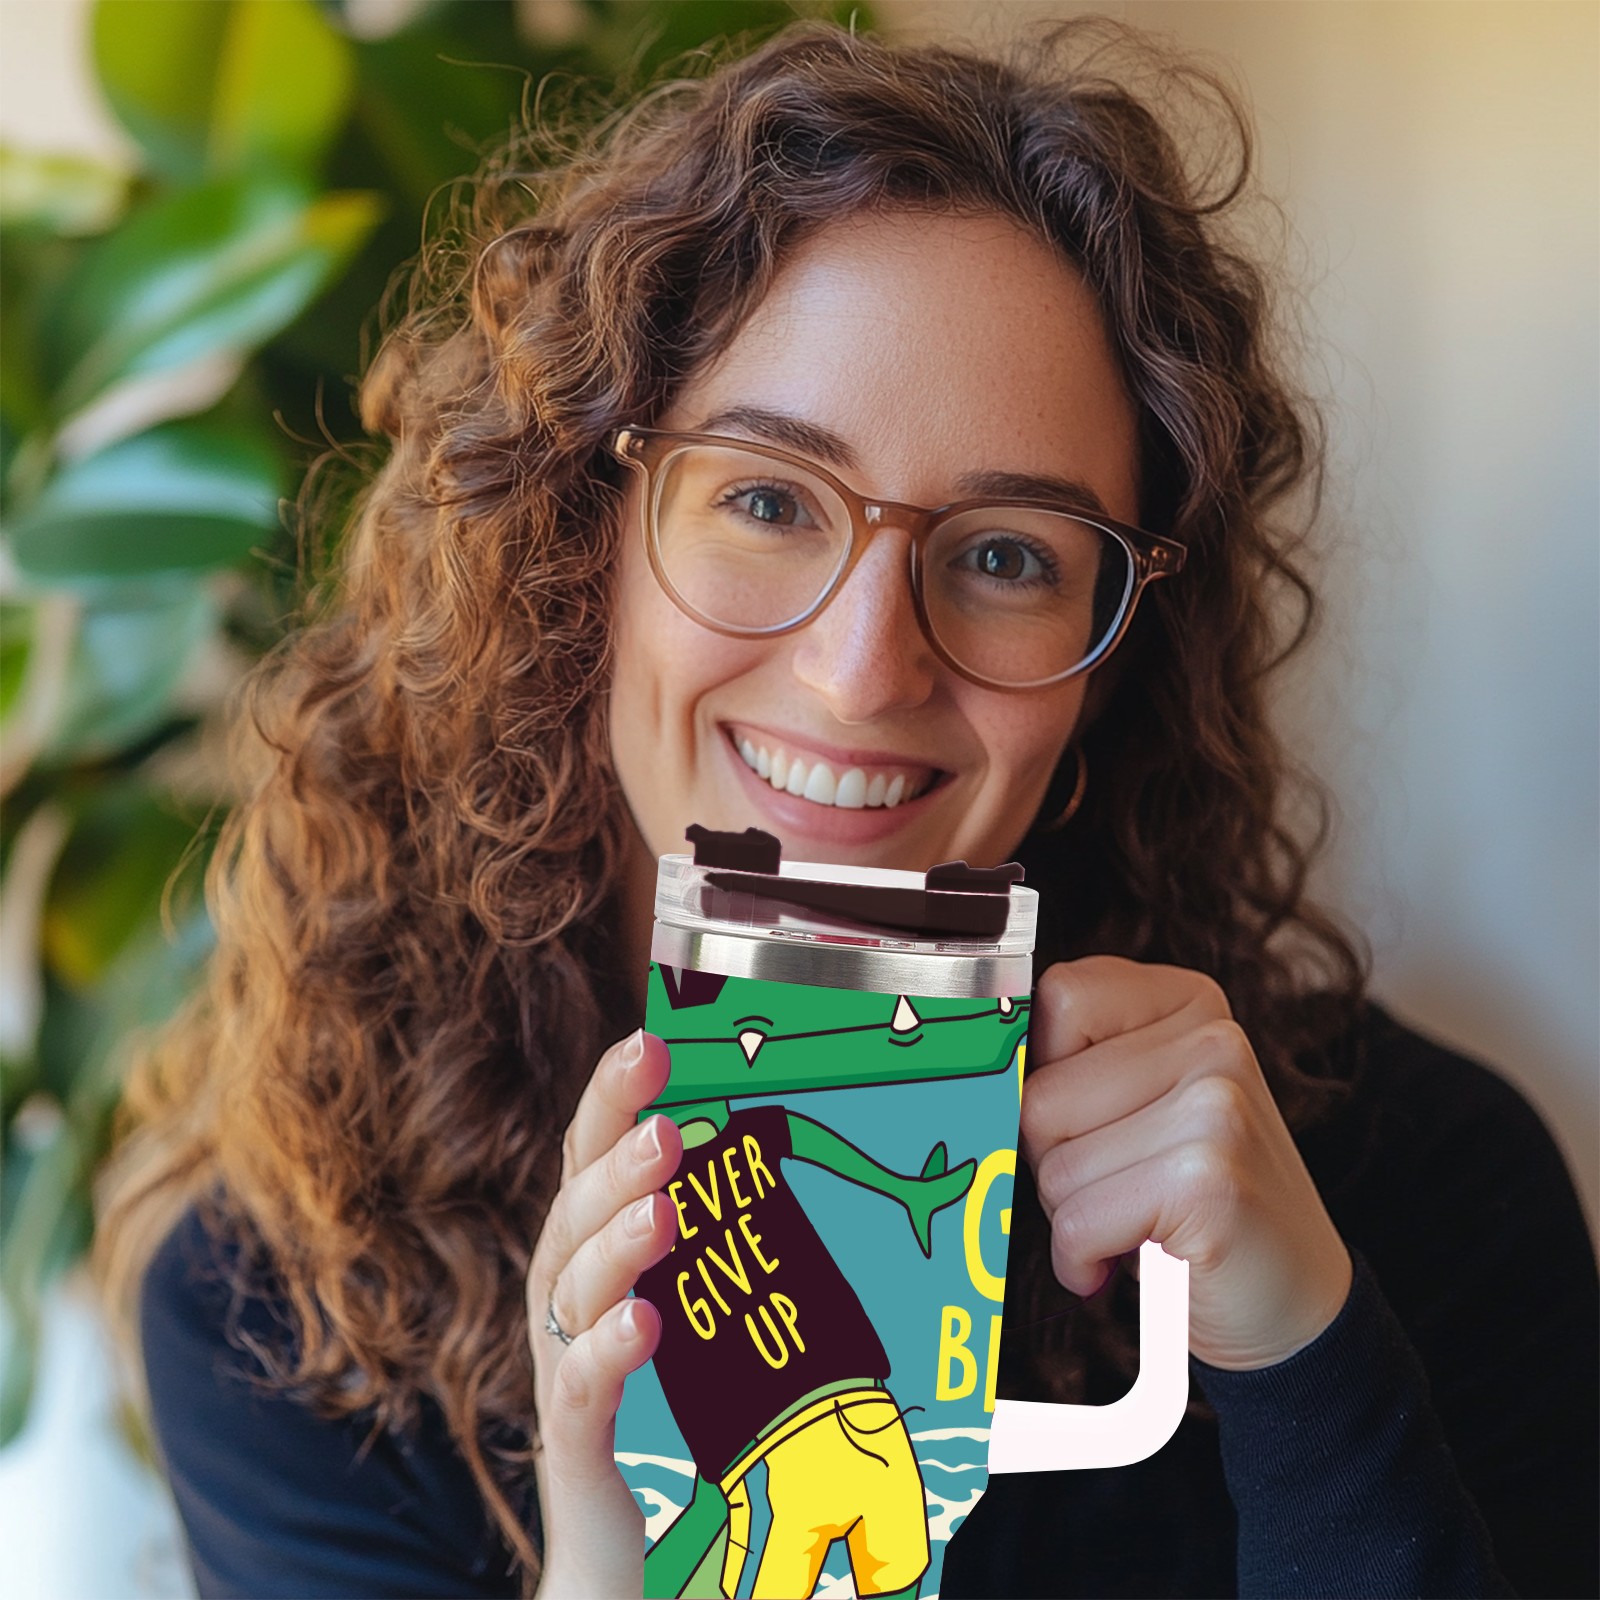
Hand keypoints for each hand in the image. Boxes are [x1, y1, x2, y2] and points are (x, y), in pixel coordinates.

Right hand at [526, 1029, 680, 1595]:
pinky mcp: (576, 1450)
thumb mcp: (689, 1309)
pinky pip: (580, 1396)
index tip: (648, 1038)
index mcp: (590, 1263)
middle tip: (664, 1110)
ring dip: (616, 1239)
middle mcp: (564, 1306)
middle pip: (570, 1213)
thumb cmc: (661, 1419)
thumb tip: (778, 1148)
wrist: (622, 1562)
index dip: (608, 1100)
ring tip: (666, 1202)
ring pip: (568, 1291)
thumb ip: (710, 1244)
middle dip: (615, 1155)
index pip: (586, 1164)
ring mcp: (563, 1375)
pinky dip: (607, 1353)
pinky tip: (644, 1324)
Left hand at [1020, 957, 1351, 1369]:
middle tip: (1118, 1189)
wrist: (1296, 1308)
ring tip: (1135, 1222)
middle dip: (1055, 1159)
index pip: (1059, 998)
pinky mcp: (1206, 1179)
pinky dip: (1083, 1259)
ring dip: (1073, 1215)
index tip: (1080, 1121)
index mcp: (1190, 1002)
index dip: (1043, 1074)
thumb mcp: (1143, 1106)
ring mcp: (1216, 1106)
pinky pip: (1078, 1222)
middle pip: (1041, 1095)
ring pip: (1053, 1163)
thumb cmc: (1194, 1205)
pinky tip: (1128, 1262)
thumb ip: (1080, 1064)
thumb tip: (983, 1065)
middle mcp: (1213, 1040)